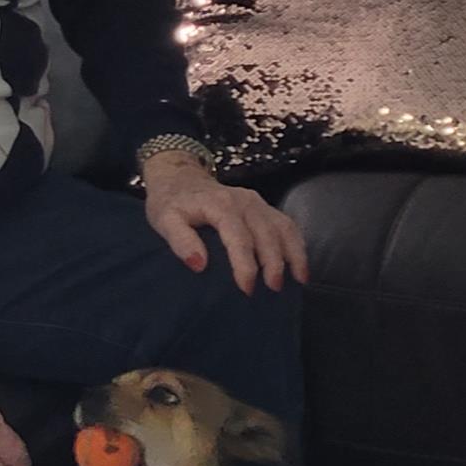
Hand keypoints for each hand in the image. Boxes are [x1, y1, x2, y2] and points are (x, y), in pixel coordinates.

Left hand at [141, 153, 308, 294]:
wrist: (180, 177)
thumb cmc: (171, 203)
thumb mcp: (165, 220)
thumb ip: (180, 240)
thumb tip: (198, 265)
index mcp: (220, 205)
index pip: (238, 237)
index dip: (245, 264)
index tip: (247, 288)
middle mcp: (244, 201)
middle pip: (266, 233)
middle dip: (274, 262)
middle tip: (274, 288)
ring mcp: (257, 203)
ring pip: (283, 227)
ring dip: (294, 253)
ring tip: (299, 279)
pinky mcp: (263, 207)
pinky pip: (287, 224)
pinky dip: (297, 244)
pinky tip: (301, 265)